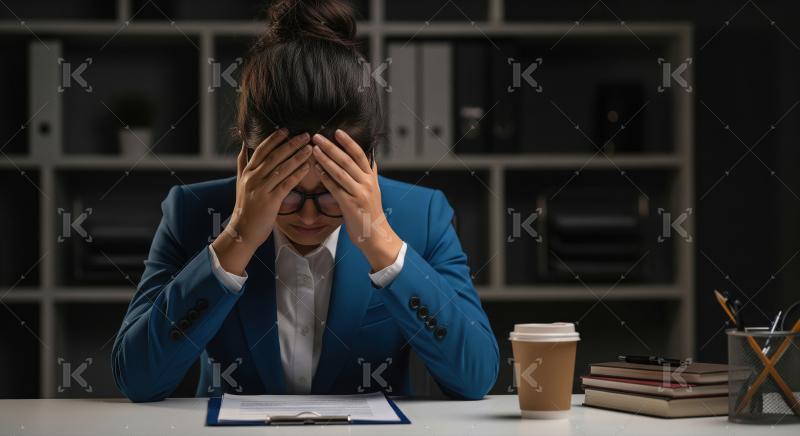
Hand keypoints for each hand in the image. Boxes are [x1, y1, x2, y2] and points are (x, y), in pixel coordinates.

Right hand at [212, 129, 311, 274]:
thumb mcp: (240, 182)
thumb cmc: (245, 207)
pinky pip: (286, 184)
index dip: (274, 139)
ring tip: (310, 148)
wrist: (242, 231)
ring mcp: (261, 189)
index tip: (287, 130)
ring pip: (282, 168)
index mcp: (247, 172)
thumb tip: (243, 144)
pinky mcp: (270, 201)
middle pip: (274, 156)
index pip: (261, 150)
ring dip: (298, 157)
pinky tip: (307, 167)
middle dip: (291, 144)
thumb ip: (242, 163)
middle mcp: (253, 178)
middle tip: (305, 135)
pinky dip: (297, 174)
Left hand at [312, 129, 402, 271]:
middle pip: (347, 160)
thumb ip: (370, 174)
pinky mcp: (350, 205)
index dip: (348, 142)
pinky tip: (315, 169)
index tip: (337, 131)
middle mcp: (366, 183)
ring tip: (313, 149)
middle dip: (331, 147)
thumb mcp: (374, 190)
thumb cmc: (370, 213)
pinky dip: (325, 177)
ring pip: (339, 172)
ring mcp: (359, 194)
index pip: (360, 154)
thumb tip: (370, 157)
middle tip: (317, 136)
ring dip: (325, 159)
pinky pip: (334, 187)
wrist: (375, 236)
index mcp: (371, 178)